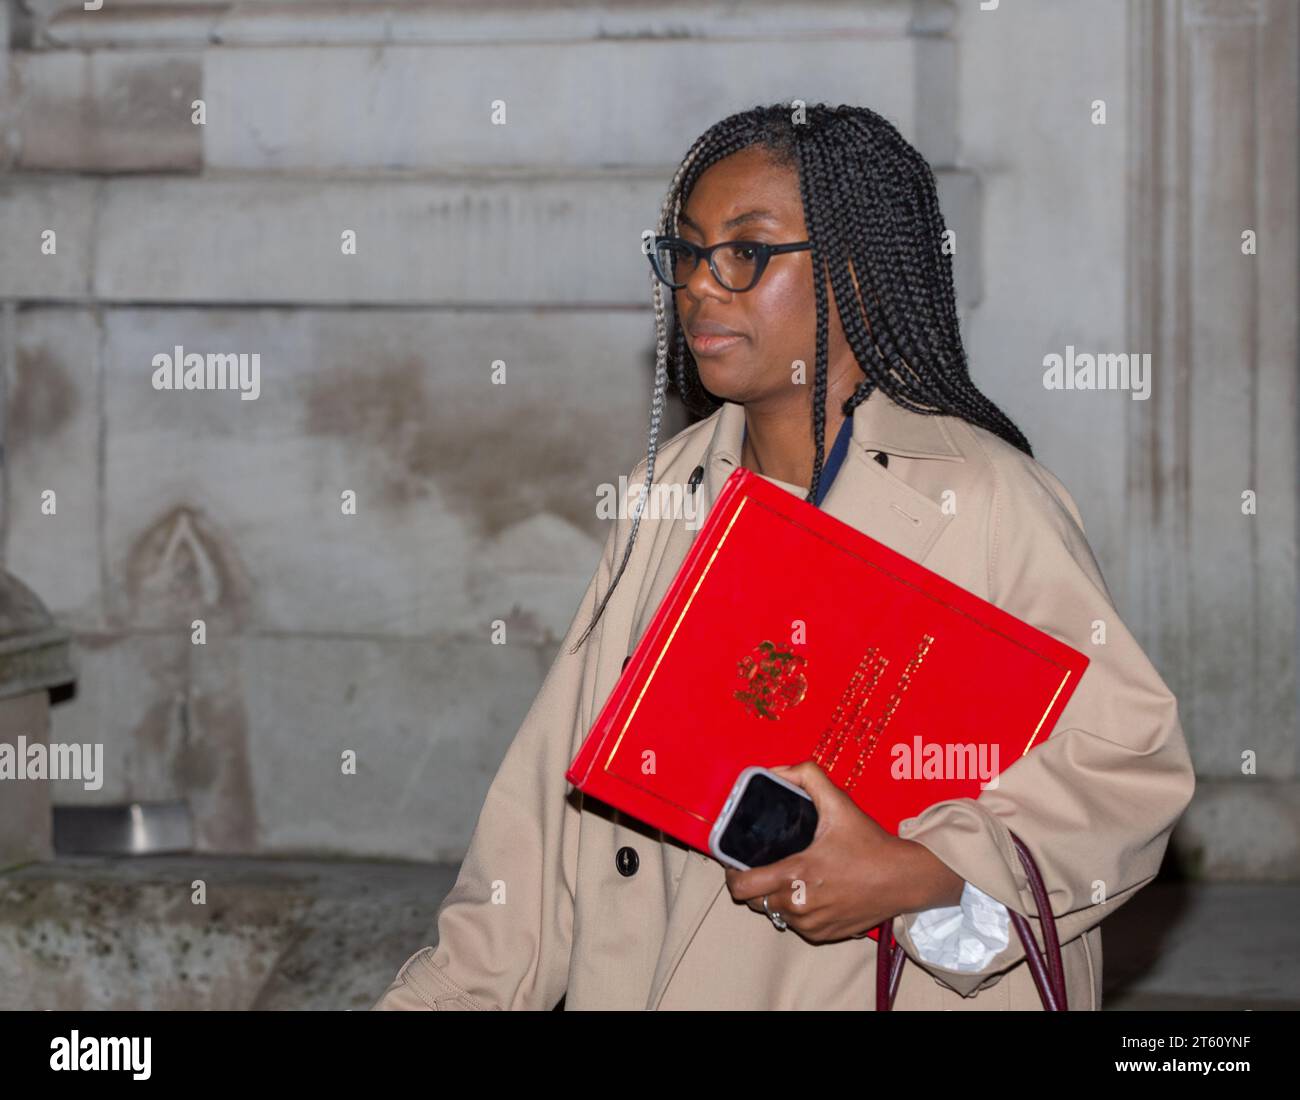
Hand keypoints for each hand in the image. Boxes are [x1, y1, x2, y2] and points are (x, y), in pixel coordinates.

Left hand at [722, 760, 964, 942]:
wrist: (904, 878)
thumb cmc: (870, 843)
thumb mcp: (839, 802)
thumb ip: (806, 776)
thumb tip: (777, 771)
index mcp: (795, 874)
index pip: (741, 888)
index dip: (732, 875)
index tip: (737, 862)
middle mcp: (799, 904)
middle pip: (755, 902)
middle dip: (755, 883)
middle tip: (766, 864)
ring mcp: (812, 924)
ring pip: (776, 914)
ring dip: (776, 898)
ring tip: (790, 875)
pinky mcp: (825, 935)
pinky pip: (797, 925)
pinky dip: (797, 911)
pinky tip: (810, 891)